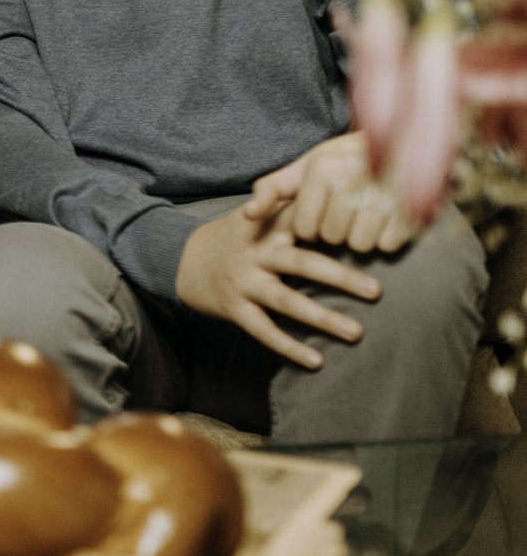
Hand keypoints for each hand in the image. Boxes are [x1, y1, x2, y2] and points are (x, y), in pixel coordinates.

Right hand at [175, 204, 380, 368]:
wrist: (180, 258)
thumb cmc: (234, 237)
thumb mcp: (257, 213)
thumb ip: (291, 206)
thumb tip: (343, 195)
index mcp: (266, 225)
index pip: (304, 220)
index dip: (334, 224)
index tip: (370, 231)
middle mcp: (255, 253)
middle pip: (302, 263)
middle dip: (340, 277)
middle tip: (376, 291)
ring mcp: (243, 282)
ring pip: (286, 301)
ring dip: (322, 318)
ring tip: (355, 332)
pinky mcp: (234, 308)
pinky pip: (263, 330)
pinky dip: (289, 347)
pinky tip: (316, 361)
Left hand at [242, 132, 414, 254]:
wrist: (406, 143)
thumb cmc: (347, 160)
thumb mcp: (306, 167)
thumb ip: (273, 189)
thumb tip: (248, 214)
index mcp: (322, 167)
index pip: (304, 228)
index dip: (314, 226)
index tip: (326, 209)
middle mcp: (350, 177)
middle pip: (332, 238)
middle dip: (340, 230)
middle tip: (352, 209)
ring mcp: (383, 192)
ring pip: (360, 245)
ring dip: (364, 236)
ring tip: (370, 212)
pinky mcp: (412, 207)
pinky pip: (387, 245)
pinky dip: (388, 237)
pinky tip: (390, 217)